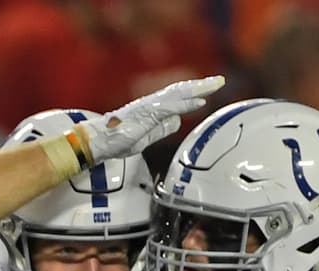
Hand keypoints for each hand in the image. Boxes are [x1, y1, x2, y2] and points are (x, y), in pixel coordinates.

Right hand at [76, 76, 224, 161]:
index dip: (193, 93)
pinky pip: (170, 107)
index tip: (208, 91)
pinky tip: (199, 102)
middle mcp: (152, 103)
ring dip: (197, 90)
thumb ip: (161, 129)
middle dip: (201, 86)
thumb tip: (176, 122)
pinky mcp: (146, 114)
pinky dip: (186, 104)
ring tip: (214, 85)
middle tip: (219, 81)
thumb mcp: (145, 138)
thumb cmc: (117, 140)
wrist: (98, 142)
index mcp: (151, 108)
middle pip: (181, 91)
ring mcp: (149, 106)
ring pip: (178, 95)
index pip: (177, 97)